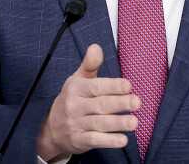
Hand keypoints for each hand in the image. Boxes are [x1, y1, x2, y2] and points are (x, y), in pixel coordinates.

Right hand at [36, 43, 139, 159]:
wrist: (52, 129)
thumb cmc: (72, 99)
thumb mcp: (78, 80)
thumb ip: (89, 64)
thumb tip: (96, 47)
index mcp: (76, 89)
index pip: (96, 87)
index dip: (112, 86)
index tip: (128, 85)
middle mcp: (75, 106)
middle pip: (100, 105)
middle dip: (119, 104)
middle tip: (137, 102)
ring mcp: (76, 125)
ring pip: (99, 124)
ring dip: (118, 123)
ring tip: (134, 122)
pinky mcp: (80, 141)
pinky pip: (95, 140)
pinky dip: (109, 141)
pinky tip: (123, 140)